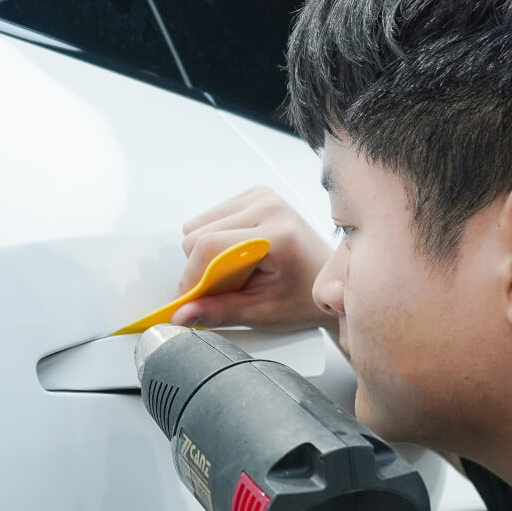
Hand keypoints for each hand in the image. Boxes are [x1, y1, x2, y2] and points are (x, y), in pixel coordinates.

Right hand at [173, 187, 335, 329]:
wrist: (329, 278)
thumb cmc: (305, 295)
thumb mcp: (263, 312)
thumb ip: (219, 311)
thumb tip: (181, 314)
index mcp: (276, 234)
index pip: (210, 246)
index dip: (190, 277)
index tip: (186, 301)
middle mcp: (267, 207)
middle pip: (196, 235)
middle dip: (199, 269)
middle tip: (225, 289)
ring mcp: (261, 197)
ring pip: (197, 226)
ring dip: (205, 255)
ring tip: (236, 271)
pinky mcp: (253, 196)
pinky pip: (208, 218)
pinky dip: (213, 242)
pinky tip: (238, 256)